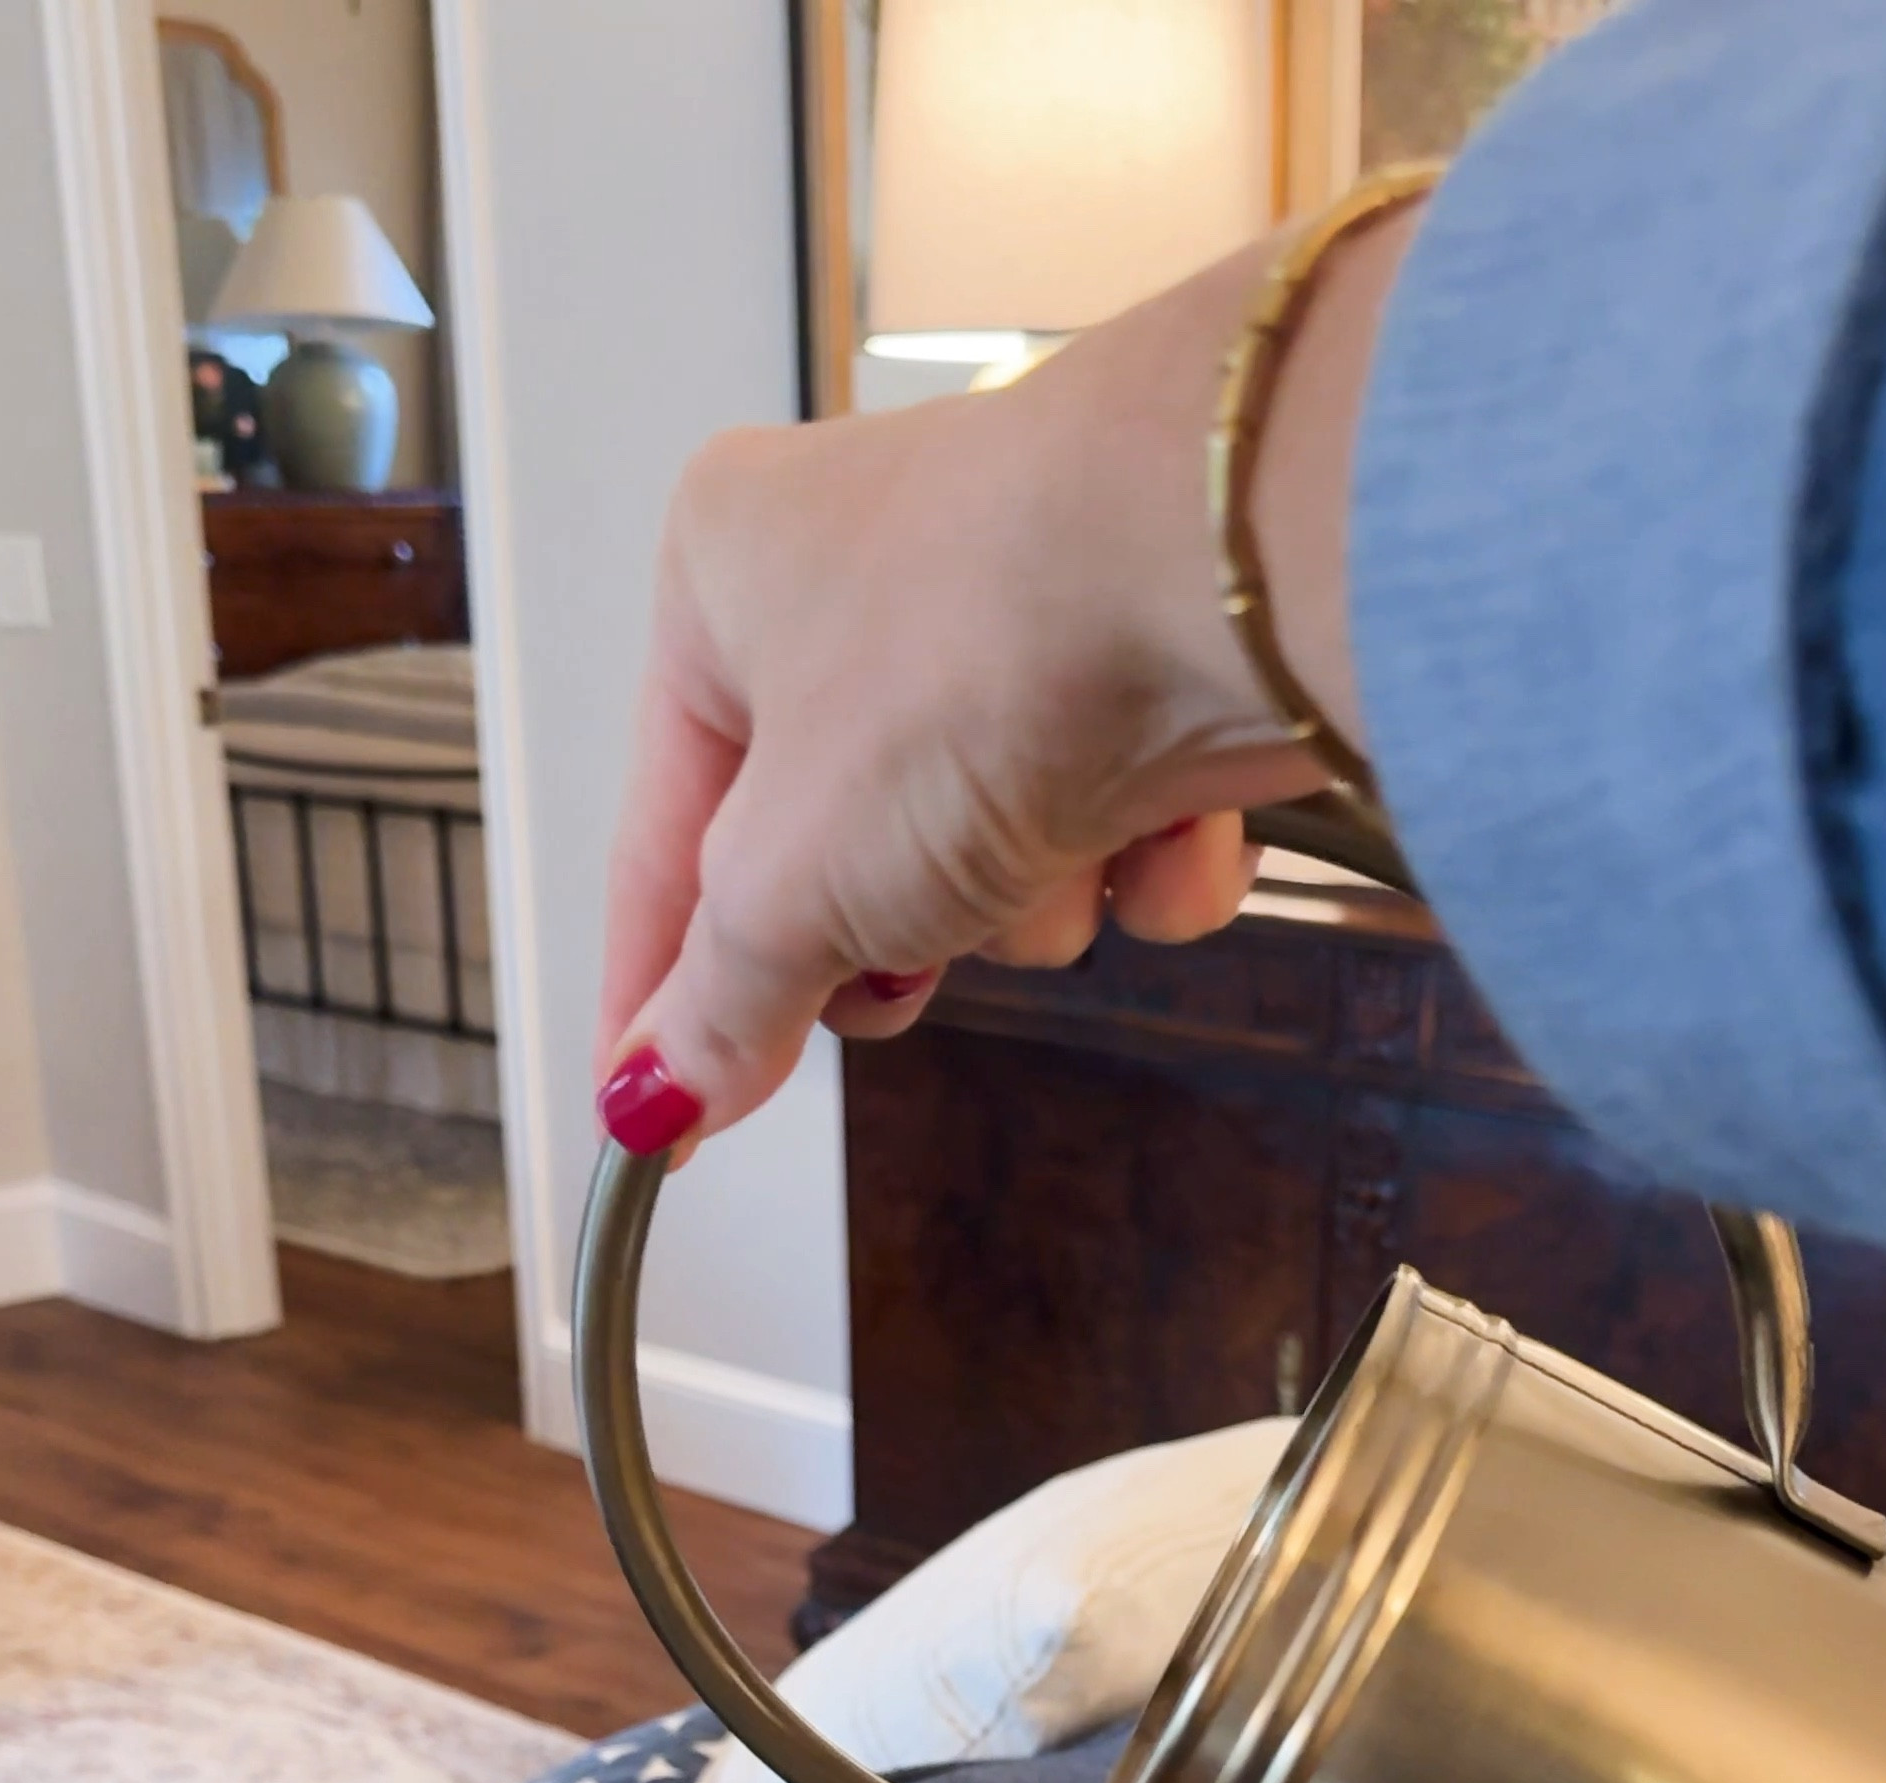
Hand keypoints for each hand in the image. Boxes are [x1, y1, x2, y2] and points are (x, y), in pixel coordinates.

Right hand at [593, 213, 1413, 1156]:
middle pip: (837, 856)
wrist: (1230, 574)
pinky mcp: (1155, 667)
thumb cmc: (975, 654)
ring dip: (1026, 904)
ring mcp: (1021, 618)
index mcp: (725, 573)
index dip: (657, 993)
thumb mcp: (790, 879)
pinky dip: (1143, 863)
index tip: (655, 1106)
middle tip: (903, 948)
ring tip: (1050, 847)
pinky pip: (1118, 836)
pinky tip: (1162, 823)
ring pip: (987, 863)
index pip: (664, 833)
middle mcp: (869, 574)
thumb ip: (719, 1001)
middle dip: (889, 929)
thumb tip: (663, 1088)